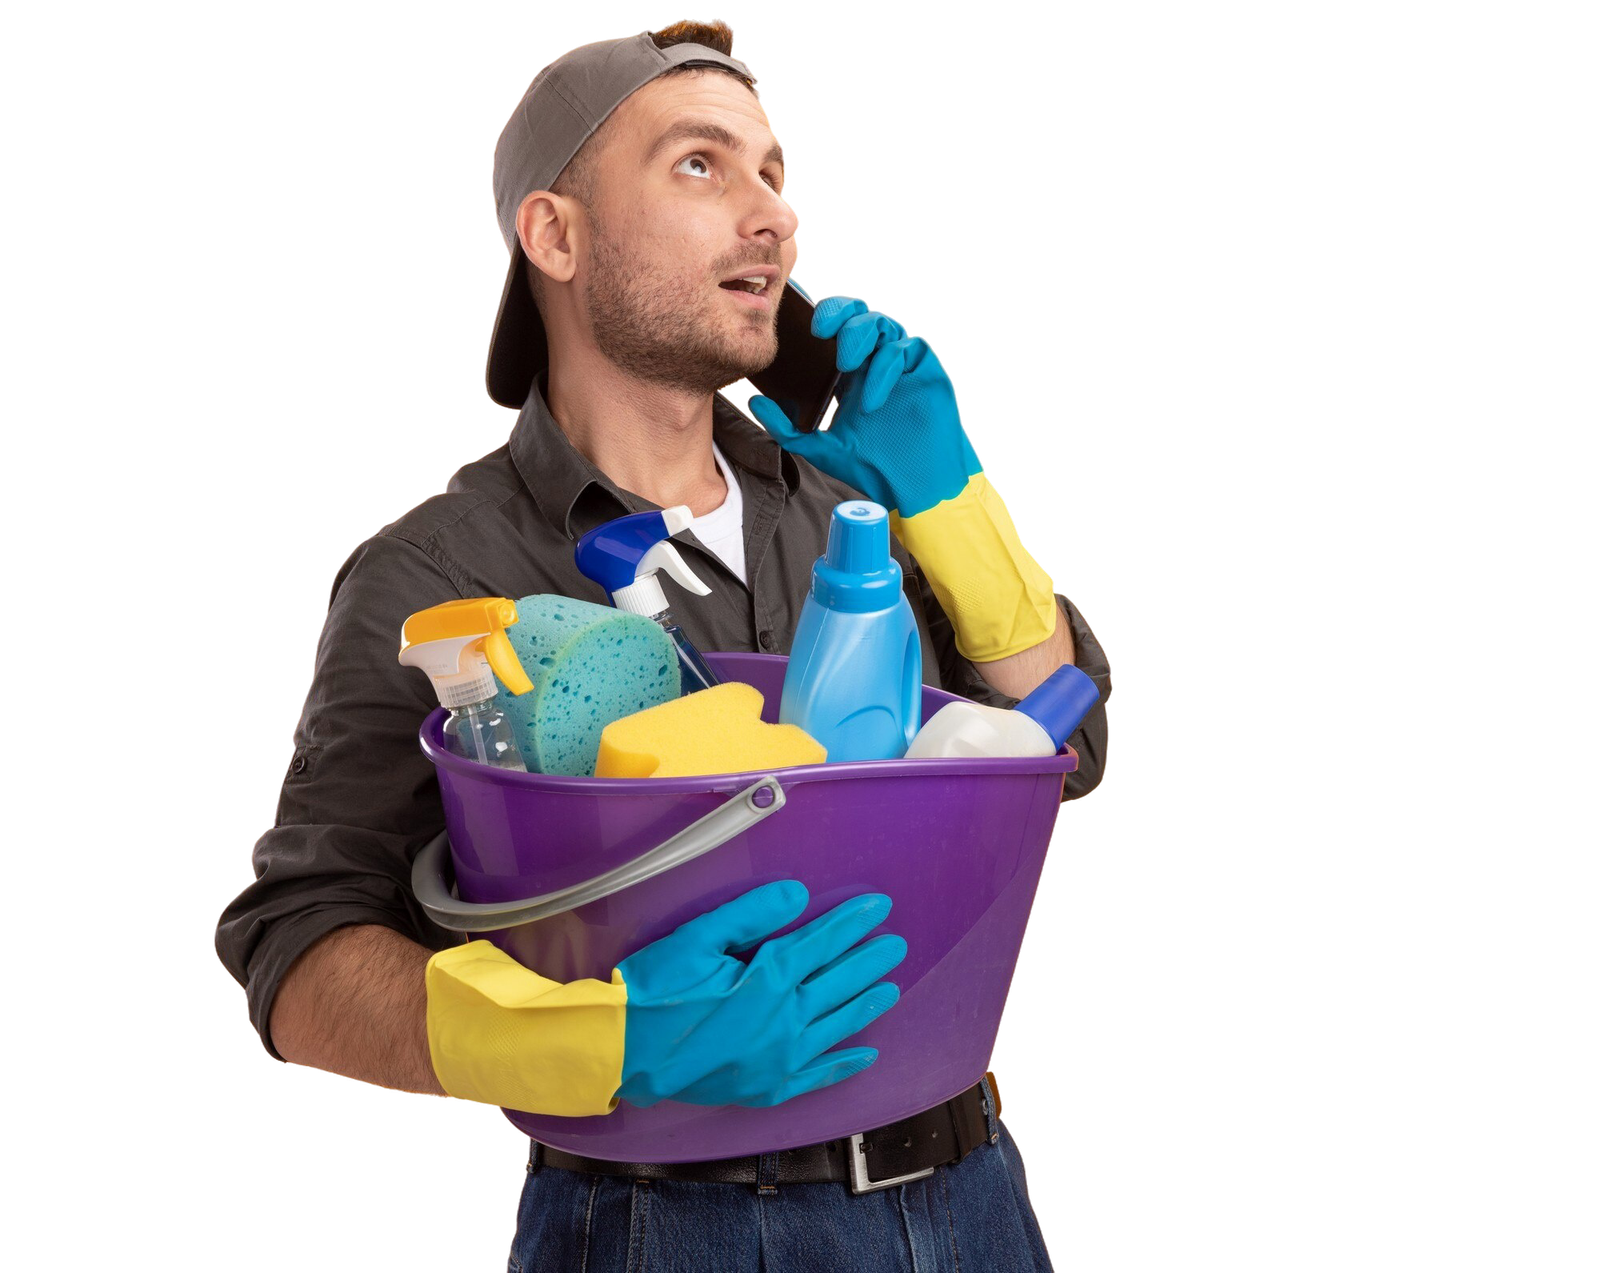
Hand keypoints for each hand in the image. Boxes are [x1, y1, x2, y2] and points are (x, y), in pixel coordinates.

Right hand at [616, 879, 905, 1107]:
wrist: (620, 1051)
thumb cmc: (653, 989)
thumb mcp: (696, 937)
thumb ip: (750, 914)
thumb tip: (797, 894)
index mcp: (767, 978)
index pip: (822, 943)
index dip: (852, 923)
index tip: (880, 907)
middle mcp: (783, 1019)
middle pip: (837, 983)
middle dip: (869, 960)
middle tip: (896, 946)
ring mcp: (778, 1058)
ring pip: (835, 1025)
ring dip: (865, 1004)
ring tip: (891, 988)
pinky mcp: (765, 1087)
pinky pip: (816, 1076)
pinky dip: (843, 1064)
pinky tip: (865, 1055)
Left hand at [748, 296, 981, 517]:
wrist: (914, 487)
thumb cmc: (872, 467)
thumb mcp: (820, 448)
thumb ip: (786, 428)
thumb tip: (755, 402)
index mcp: (851, 373)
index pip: (835, 328)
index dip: (821, 316)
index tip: (800, 327)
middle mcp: (876, 361)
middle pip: (858, 313)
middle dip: (838, 312)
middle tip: (819, 330)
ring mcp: (902, 364)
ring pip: (883, 323)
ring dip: (860, 335)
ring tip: (846, 364)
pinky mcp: (926, 369)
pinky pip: (907, 348)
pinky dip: (885, 368)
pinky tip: (871, 400)